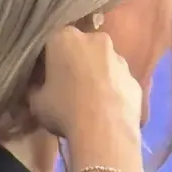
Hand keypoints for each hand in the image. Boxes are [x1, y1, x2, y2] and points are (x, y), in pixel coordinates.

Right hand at [30, 27, 143, 147]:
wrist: (105, 134)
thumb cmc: (65, 111)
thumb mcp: (36, 102)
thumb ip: (35, 88)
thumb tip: (36, 88)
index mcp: (65, 37)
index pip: (51, 42)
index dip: (48, 60)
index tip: (45, 76)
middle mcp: (95, 40)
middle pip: (82, 49)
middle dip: (76, 63)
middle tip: (70, 87)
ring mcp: (120, 60)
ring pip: (104, 64)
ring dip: (98, 76)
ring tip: (92, 101)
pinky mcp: (136, 81)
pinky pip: (120, 83)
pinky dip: (114, 92)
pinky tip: (109, 111)